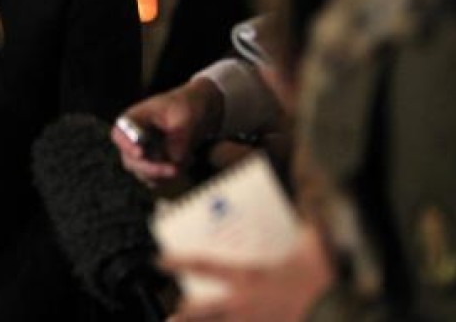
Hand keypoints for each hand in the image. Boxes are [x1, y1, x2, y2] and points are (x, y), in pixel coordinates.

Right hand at [111, 78, 222, 187]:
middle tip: (174, 169)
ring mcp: (142, 154)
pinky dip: (172, 175)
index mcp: (134, 118)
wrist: (196, 112)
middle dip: (152, 169)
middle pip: (130, 161)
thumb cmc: (186, 106)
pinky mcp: (153, 165)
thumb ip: (179, 137)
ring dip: (166, 173)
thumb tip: (173, 159)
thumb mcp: (185, 116)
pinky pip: (157, 179)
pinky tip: (186, 160)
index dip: (126, 145)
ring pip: (144, 174)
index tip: (141, 153)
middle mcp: (133, 138)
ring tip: (188, 156)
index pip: (119, 133)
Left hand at [163, 224, 333, 321]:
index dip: (180, 263)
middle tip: (168, 316)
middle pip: (204, 312)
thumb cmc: (330, 276)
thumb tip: (308, 198)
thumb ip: (307, 218)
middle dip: (183, 315)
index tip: (160, 260)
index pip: (205, 266)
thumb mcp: (315, 240)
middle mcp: (247, 305)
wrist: (350, 307)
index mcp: (251, 278)